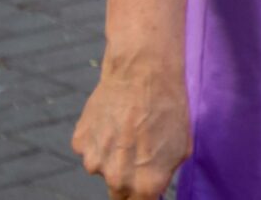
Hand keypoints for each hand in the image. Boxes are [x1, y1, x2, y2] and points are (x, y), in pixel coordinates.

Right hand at [72, 53, 189, 199]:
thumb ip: (164, 176)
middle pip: (118, 195)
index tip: (145, 188)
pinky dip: (99, 140)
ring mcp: (93, 162)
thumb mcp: (181, 148)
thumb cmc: (168, 108)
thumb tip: (154, 189)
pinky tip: (114, 119)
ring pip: (102, 169)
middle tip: (139, 155)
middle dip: (128, 183)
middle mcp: (116, 179)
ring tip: (128, 128)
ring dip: (112, 158)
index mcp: (145, 186)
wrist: (142, 73)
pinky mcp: (79, 143)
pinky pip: (91, 149)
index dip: (144, 196)